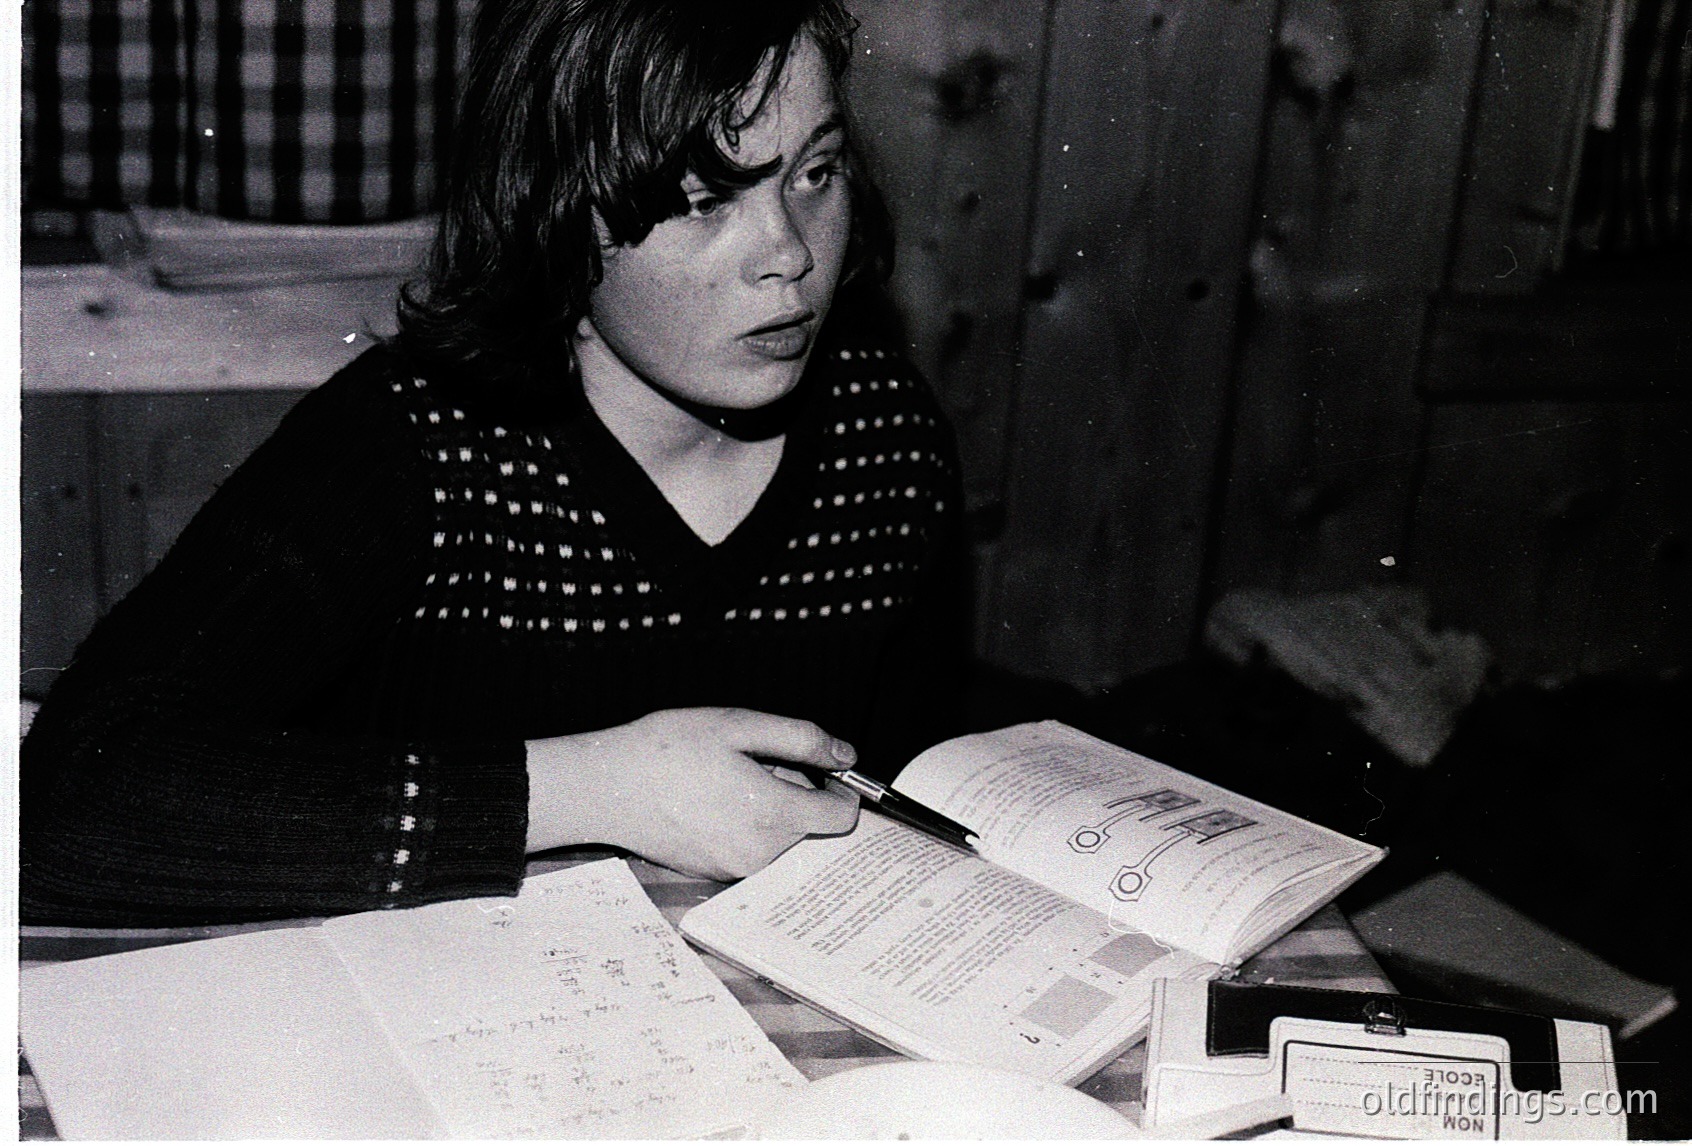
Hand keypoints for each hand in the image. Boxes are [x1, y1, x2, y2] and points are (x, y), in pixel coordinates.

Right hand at [525, 708, 860, 879]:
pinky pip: (752, 852)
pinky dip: (747, 828)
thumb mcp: (740, 725)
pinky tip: (713, 802)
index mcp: (773, 815)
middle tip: (760, 766)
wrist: (606, 787)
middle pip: (812, 829)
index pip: (843, 819)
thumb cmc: (667, 750)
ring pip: (781, 841)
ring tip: (730, 782)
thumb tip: (845, 755)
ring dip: (773, 813)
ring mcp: (735, 869)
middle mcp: (760, 854)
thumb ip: (802, 738)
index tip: (823, 770)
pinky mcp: (714, 875)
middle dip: (800, 796)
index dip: (841, 790)